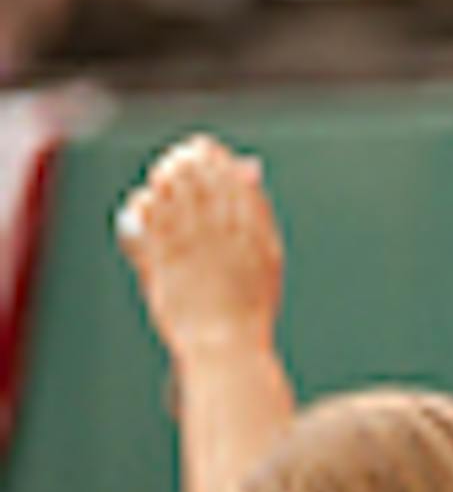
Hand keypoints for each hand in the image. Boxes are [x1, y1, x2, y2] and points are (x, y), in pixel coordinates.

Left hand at [115, 135, 283, 360]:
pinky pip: (148, 218)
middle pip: (199, 176)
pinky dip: (145, 204)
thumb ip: (256, 212)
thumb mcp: (267, 254)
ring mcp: (191, 241)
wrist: (225, 341)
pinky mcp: (163, 258)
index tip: (204, 150)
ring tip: (163, 172)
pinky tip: (145, 201)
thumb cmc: (249, 303)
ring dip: (166, 177)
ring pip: (172, 191)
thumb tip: (247, 171)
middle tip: (179, 156)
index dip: (214, 157)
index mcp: (252, 226)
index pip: (229, 174)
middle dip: (187, 161)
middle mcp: (222, 228)